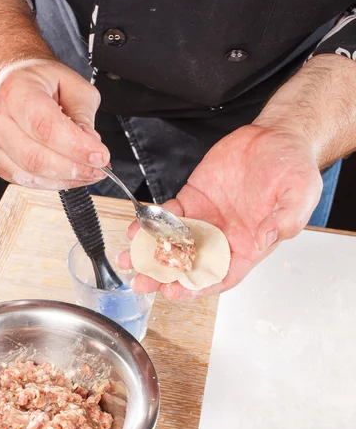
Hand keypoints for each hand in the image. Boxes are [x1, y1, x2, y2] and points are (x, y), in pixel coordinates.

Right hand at [0, 59, 109, 189]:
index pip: (47, 128)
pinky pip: (28, 182)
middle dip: (75, 168)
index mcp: (14, 91)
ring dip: (67, 179)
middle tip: (99, 168)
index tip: (101, 156)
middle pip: (37, 158)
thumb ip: (84, 116)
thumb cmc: (41, 82)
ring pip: (32, 175)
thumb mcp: (73, 85)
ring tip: (88, 172)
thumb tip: (91, 146)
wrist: (13, 82)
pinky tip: (70, 175)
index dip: (77, 147)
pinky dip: (54, 183)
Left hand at [119, 124, 322, 299]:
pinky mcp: (193, 199)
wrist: (277, 137)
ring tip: (128, 259)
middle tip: (142, 281)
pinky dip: (152, 223)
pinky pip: (169, 215)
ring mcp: (206, 220)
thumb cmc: (293, 168)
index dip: (198, 286)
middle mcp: (224, 238)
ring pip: (174, 244)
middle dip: (165, 276)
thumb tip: (269, 236)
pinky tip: (136, 228)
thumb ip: (287, 218)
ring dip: (151, 253)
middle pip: (191, 265)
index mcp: (249, 246)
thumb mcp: (300, 193)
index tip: (176, 291)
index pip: (221, 275)